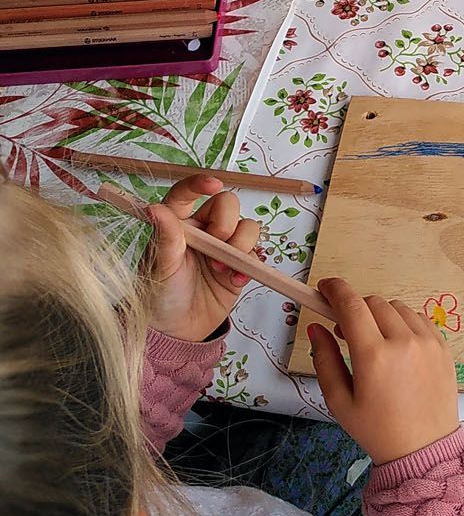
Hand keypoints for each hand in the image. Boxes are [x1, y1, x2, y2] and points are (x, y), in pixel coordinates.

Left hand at [146, 175, 261, 342]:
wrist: (179, 331)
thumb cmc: (161, 297)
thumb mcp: (160, 268)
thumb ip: (165, 237)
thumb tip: (156, 208)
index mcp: (177, 224)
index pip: (186, 193)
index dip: (199, 183)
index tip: (213, 184)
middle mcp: (202, 229)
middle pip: (228, 204)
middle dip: (227, 223)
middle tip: (217, 245)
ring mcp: (223, 246)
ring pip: (247, 225)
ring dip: (240, 245)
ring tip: (222, 269)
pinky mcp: (239, 263)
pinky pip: (255, 251)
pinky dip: (249, 264)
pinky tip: (235, 279)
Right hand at [309, 280, 458, 464]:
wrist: (425, 450)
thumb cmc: (377, 430)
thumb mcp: (340, 402)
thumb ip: (324, 360)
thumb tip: (316, 327)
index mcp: (374, 356)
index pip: (351, 304)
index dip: (334, 290)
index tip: (323, 288)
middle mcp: (403, 340)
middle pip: (372, 302)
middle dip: (355, 309)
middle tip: (345, 330)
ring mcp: (427, 340)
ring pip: (396, 307)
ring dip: (379, 316)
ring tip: (374, 341)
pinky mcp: (443, 345)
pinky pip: (418, 318)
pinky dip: (402, 323)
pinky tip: (397, 346)